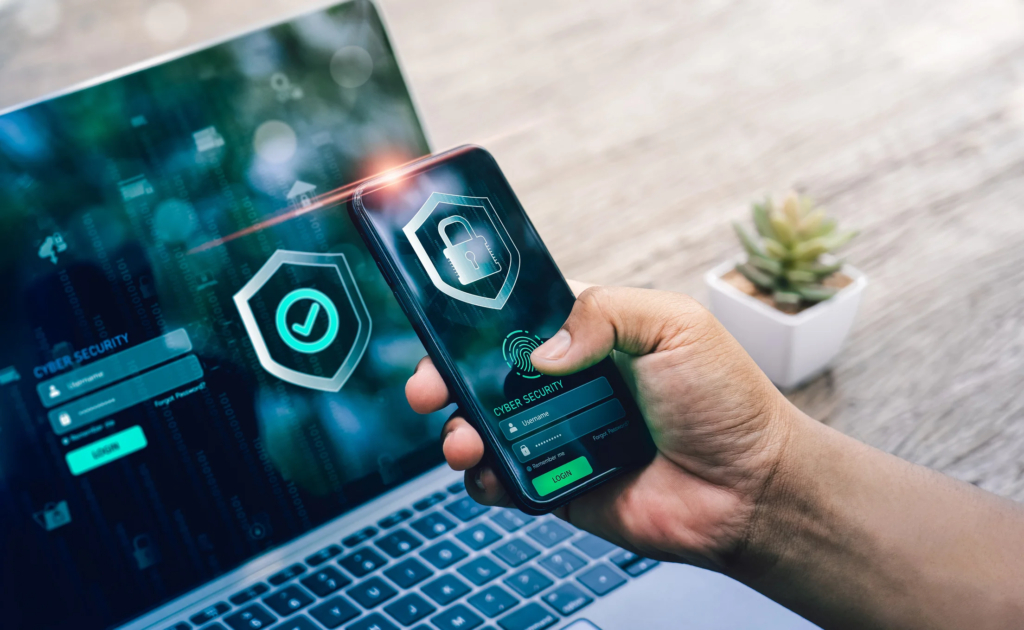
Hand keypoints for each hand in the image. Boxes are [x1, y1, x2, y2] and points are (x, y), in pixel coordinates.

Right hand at [406, 285, 796, 570]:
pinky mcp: (556, 485)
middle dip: (444, 376)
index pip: (517, 319)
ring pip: (483, 427)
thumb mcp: (674, 324)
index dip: (474, 321)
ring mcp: (557, 434)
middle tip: (426, 388)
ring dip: (459, 430)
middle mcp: (565, 384)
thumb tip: (540, 354)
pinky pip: (502, 481)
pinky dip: (485, 478)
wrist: (749, 487)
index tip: (440, 322)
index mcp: (589, 335)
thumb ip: (605, 312)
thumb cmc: (723, 400)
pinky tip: (491, 472)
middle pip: (485, 374)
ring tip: (464, 438)